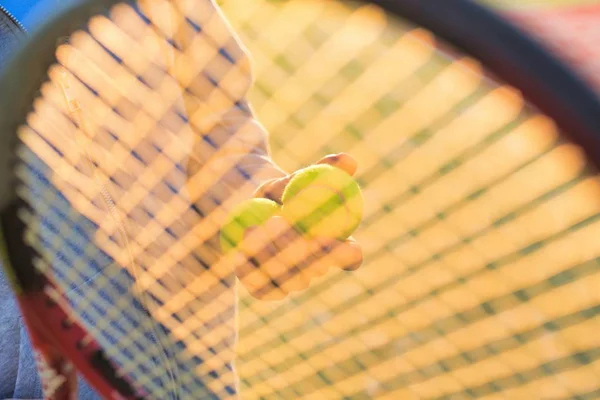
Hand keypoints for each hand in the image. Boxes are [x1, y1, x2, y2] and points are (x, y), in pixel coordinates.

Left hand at [233, 154, 362, 300]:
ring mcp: (291, 282)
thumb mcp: (299, 176)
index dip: (345, 254)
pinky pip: (259, 285)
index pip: (350, 257)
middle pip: (315, 270)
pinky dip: (249, 267)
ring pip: (286, 279)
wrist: (248, 210)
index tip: (330, 237)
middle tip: (287, 227)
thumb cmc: (283, 192)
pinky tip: (238, 250)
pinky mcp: (266, 290)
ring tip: (256, 226)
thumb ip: (325, 169)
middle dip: (301, 253)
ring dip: (270, 254)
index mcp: (334, 247)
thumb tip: (349, 159)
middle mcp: (315, 269)